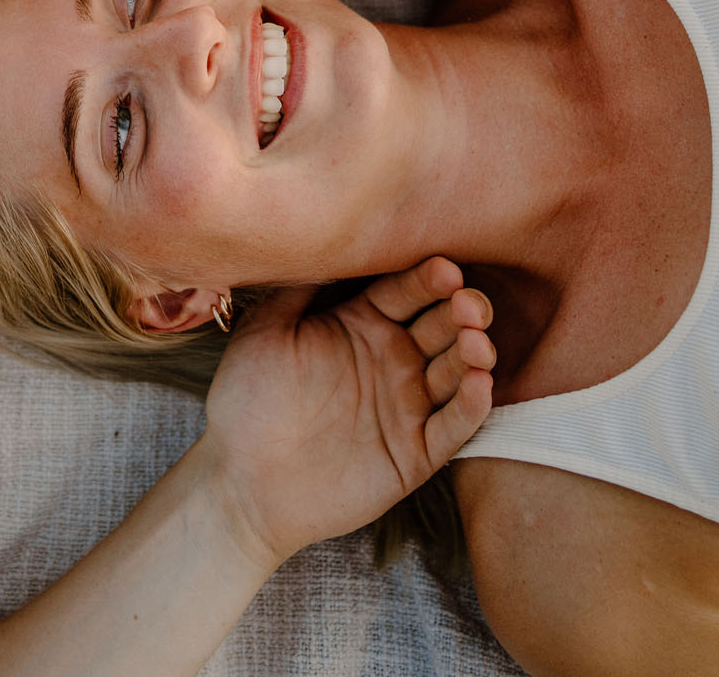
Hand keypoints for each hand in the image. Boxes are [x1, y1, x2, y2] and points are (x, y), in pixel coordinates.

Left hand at [200, 257, 494, 570]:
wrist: (239, 481)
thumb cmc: (245, 401)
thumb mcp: (264, 331)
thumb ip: (297, 288)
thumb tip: (325, 238)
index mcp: (358, 325)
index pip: (404, 292)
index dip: (427, 280)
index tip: (444, 268)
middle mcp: (389, 361)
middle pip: (439, 327)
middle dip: (461, 311)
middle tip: (468, 303)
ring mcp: (404, 407)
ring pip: (454, 373)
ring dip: (472, 355)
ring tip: (475, 342)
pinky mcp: (413, 454)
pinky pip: (451, 428)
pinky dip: (471, 407)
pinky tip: (479, 384)